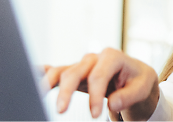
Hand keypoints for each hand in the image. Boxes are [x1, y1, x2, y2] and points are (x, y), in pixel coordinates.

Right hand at [41, 48, 159, 120]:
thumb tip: (113, 104)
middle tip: (61, 112)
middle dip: (66, 91)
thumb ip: (129, 95)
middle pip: (74, 71)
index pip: (98, 76)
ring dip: (48, 83)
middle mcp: (93, 58)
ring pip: (61, 71)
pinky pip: (55, 71)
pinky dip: (41, 72)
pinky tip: (28, 75)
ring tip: (36, 96)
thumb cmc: (139, 81)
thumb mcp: (143, 88)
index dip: (95, 96)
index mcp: (112, 57)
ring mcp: (82, 65)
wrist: (136, 76)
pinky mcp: (74, 73)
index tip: (95, 115)